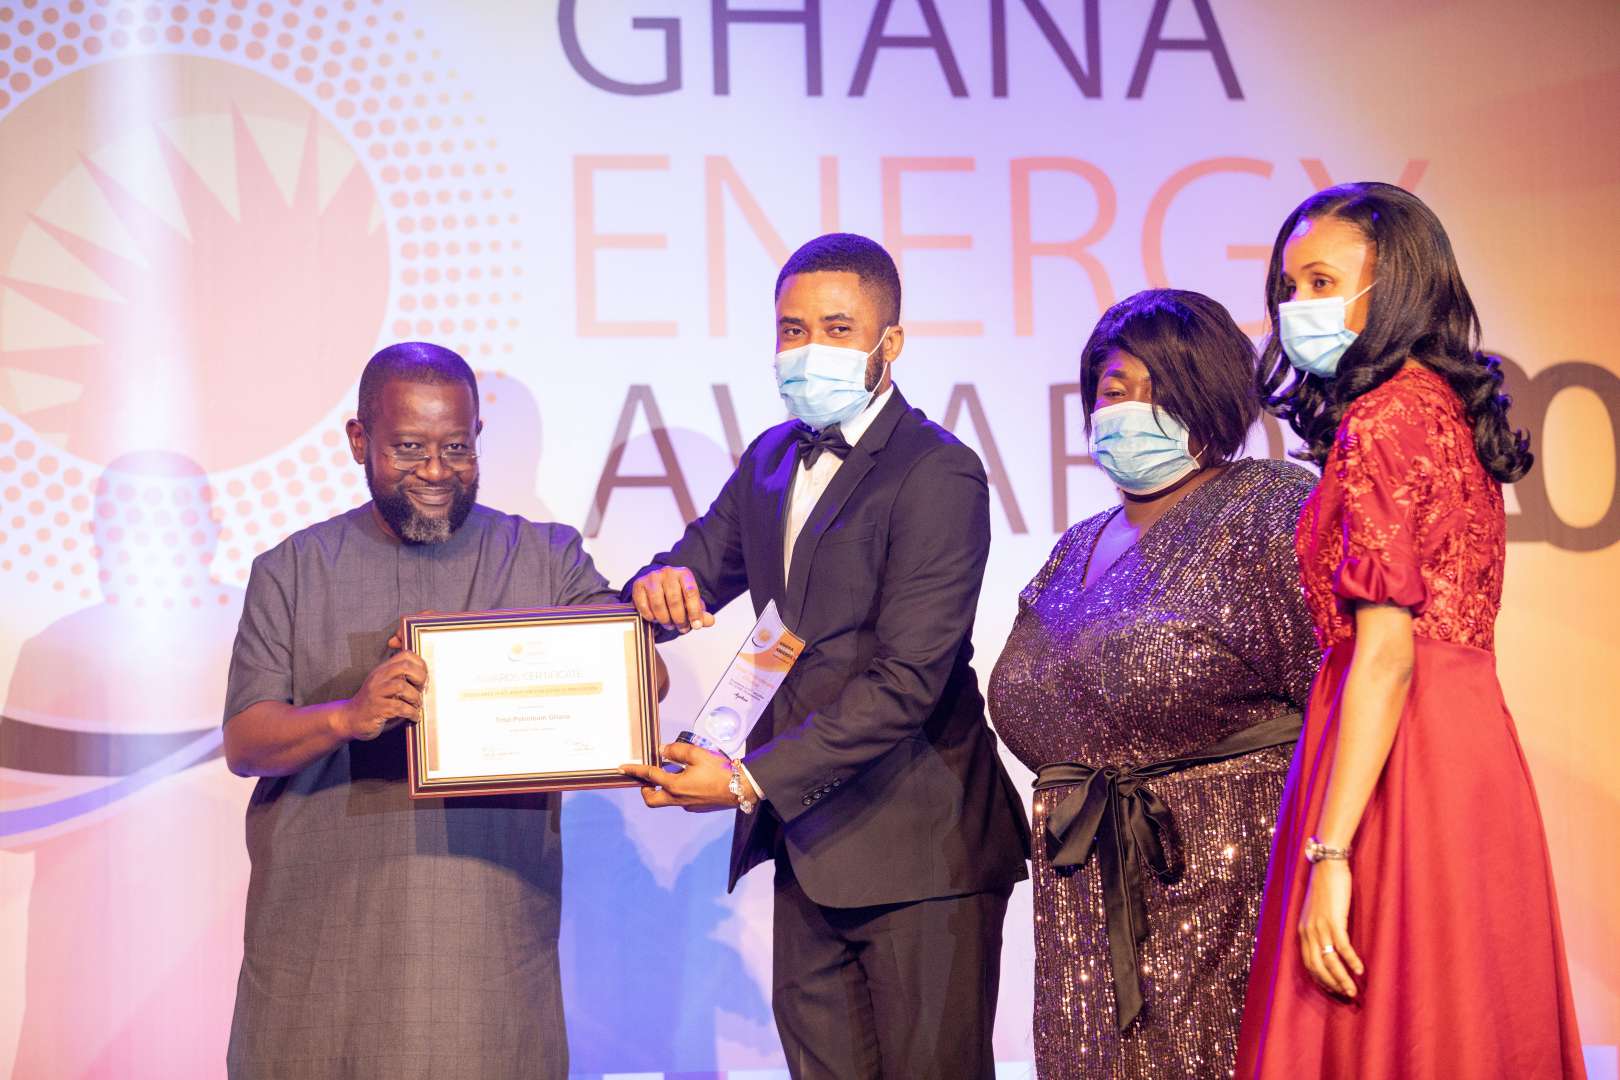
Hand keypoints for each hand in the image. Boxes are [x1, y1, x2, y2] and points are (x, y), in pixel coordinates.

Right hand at [339, 650, 426, 740]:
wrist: (350, 718)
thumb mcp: (384, 684)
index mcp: (383, 670)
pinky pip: (399, 707)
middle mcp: (379, 678)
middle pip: (405, 666)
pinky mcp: (376, 709)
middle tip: (422, 689)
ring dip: (415, 697)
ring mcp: (376, 693)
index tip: (424, 674)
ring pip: (401, 686)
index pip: (405, 654)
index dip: (420, 662)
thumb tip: (425, 675)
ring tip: (417, 705)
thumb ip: (400, 677)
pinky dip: (411, 712)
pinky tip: (413, 716)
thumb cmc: (373, 703)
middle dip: (420, 677)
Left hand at [620, 742, 744, 811]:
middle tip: (646, 779)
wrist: (740, 788)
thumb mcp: (698, 754)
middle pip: (651, 799)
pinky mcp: (696, 807)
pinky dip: (678, 791)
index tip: (623, 768)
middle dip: (644, 789)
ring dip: (663, 789)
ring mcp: (687, 805)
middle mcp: (678, 798)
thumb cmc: (720, 770)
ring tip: (670, 774)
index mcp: (675, 785)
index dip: (635, 770)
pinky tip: (689, 780)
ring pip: (666, 800)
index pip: (650, 776)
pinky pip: (680, 800)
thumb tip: (662, 751)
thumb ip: (677, 751)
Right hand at [630, 566, 714, 633]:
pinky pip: (643, 605)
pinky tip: (655, 619)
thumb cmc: (677, 595)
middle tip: (682, 628)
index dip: (694, 611)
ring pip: (658, 604)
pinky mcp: (638, 584)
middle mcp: (668, 572)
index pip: (691, 592)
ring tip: (669, 624)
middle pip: (674, 600)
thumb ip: (701, 612)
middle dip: (679, 619)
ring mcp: (652, 577)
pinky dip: (650, 616)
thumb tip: (710, 621)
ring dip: (664, 619)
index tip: (696, 625)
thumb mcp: (691, 602)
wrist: (656, 585)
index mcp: (684, 574)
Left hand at [1298, 860, 1363, 997]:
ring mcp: (1320, 927)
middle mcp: (1308, 932)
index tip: (1333, 990)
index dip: (1321, 980)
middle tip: (1346, 996)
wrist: (1327, 867)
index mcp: (1303, 932)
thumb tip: (1329, 946)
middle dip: (1332, 984)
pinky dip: (1350, 960)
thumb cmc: (1325, 890)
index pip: (1308, 964)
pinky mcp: (1333, 920)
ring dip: (1342, 978)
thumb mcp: (1317, 913)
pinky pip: (1342, 946)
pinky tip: (1360, 970)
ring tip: (1353, 991)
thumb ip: (1320, 930)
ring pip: (1329, 960)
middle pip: (1318, 967)